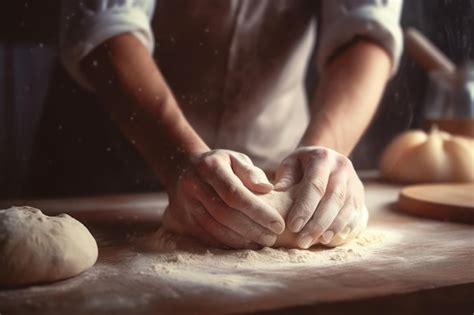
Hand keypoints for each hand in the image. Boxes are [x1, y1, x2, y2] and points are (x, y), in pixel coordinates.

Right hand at [162, 149, 284, 248]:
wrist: (184, 168)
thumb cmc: (220, 164)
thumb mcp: (235, 159)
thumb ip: (251, 172)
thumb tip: (267, 189)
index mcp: (210, 167)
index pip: (235, 193)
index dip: (258, 211)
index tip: (278, 224)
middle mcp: (194, 185)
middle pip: (225, 214)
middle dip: (252, 229)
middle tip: (273, 238)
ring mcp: (187, 204)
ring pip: (215, 228)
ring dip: (241, 240)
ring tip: (262, 243)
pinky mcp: (184, 220)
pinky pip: (208, 236)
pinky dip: (228, 243)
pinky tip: (245, 244)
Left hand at [274, 146, 367, 247]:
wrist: (324, 157)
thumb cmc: (300, 166)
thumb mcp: (289, 166)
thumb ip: (284, 181)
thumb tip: (275, 199)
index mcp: (322, 158)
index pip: (315, 186)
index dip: (305, 208)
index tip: (293, 226)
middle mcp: (342, 167)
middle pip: (334, 198)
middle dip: (318, 223)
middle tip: (303, 241)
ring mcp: (355, 181)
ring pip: (348, 207)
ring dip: (334, 228)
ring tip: (319, 242)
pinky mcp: (361, 195)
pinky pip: (359, 214)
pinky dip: (348, 228)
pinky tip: (335, 240)